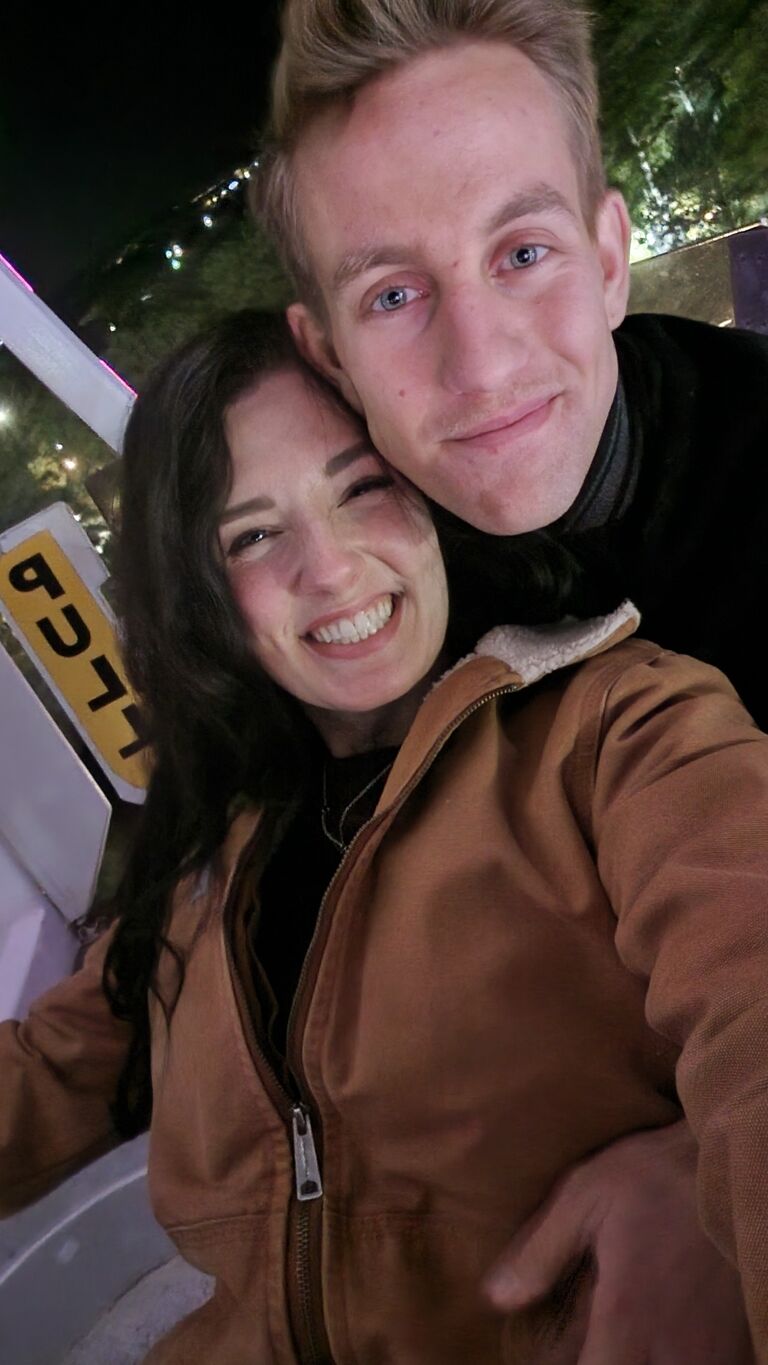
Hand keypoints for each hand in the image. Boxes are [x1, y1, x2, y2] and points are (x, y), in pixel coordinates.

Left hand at [483, 1121, 753, 1363]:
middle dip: (604, 1363)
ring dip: (637, 1361)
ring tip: (620, 1336)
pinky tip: (653, 1338)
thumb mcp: (588, 1194)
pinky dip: (672, 1358)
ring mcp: (710, 1351)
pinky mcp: (736, 1343)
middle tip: (588, 1341)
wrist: (740, 1163)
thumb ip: (541, 1251)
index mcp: (626, 1315)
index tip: (553, 1358)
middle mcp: (673, 1348)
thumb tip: (497, 1296)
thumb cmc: (662, 1173)